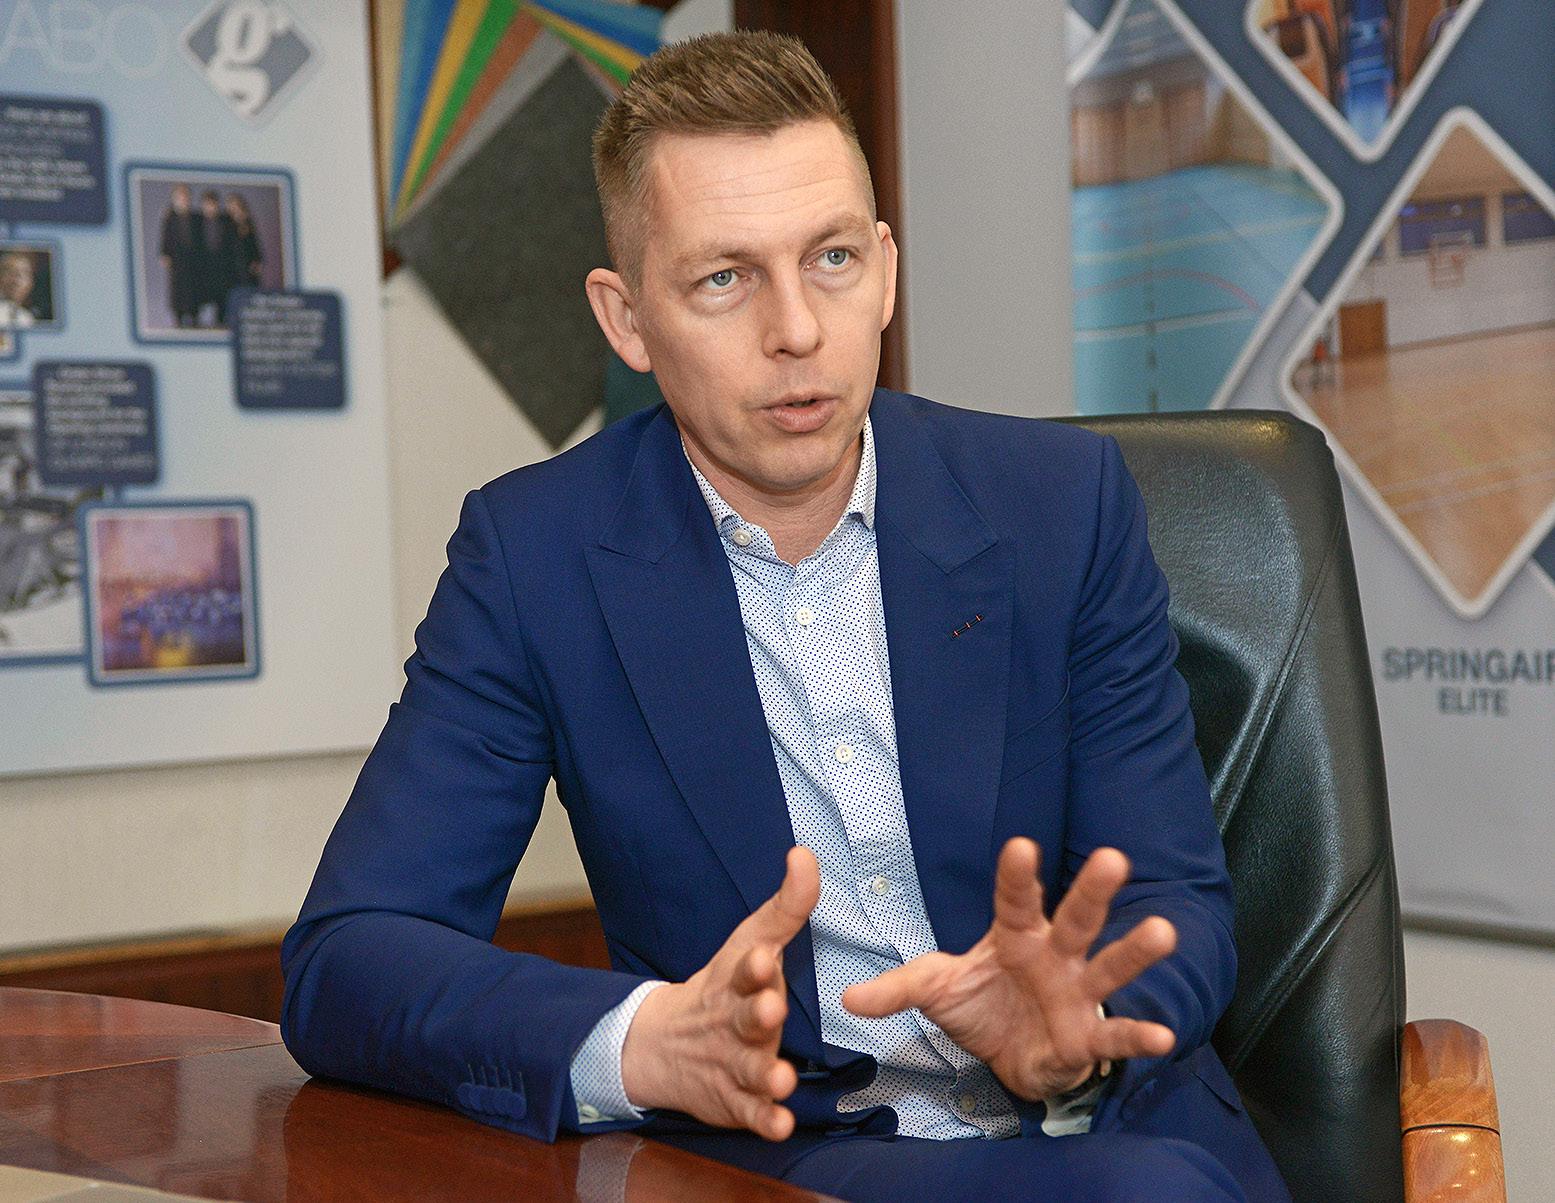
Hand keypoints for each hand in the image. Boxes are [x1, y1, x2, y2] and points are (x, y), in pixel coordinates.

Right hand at [620, 846, 818, 1139]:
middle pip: (745, 1019)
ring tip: (783, 1079)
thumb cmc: (726, 984)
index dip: (755, 965)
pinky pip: (751, 1114)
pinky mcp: (735, 1101)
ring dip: (766, 1075)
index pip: (745, 969)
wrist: (663, 1043)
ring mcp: (732, 1063)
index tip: (765, 956)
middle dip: (758, 1015)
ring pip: (749, 1070)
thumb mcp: (752, 941)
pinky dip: (765, 1121)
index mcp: (738, 981)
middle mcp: (733, 1022)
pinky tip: (781, 1126)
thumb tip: (806, 853)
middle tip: (772, 1010)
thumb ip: (787, 905)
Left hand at [841, 838, 1176, 1101]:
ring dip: (1134, 951)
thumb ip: (898, 989)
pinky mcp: (1088, 1037)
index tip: (1020, 844)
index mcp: (1016, 936)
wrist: (1010, 1059)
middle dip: (1093, 891)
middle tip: (1113, 856)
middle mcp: (1054, 956)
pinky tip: (1164, 1037)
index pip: (1015, 899)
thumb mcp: (936, 991)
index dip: (1017, 874)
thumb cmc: (981, 1007)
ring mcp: (1077, 994)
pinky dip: (1139, 1036)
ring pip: (1108, 966)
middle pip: (1076, 918)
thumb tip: (847, 999)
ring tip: (1162, 932)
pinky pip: (1116, 1035)